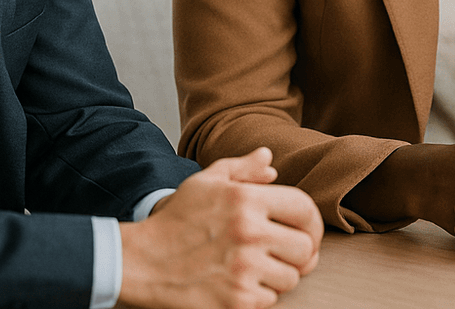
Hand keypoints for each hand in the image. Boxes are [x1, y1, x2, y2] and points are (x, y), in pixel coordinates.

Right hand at [117, 147, 322, 308]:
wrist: (141, 262)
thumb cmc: (176, 220)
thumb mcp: (205, 182)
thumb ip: (242, 169)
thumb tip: (269, 160)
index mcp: (246, 200)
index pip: (305, 210)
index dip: (312, 223)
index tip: (306, 232)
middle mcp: (249, 233)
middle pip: (305, 248)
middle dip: (299, 253)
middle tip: (285, 254)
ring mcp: (243, 269)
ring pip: (291, 277)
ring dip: (280, 275)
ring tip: (258, 268)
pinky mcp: (236, 301)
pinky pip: (271, 300)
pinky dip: (261, 295)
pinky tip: (242, 284)